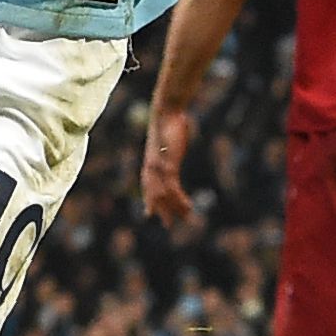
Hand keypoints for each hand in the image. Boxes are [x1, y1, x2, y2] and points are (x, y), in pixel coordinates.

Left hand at [141, 101, 196, 229]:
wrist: (167, 111)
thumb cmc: (169, 122)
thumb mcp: (168, 138)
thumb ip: (169, 146)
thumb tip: (174, 139)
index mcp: (150, 160)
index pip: (147, 184)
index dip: (148, 198)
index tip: (149, 212)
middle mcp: (151, 166)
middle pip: (154, 193)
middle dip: (160, 210)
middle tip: (167, 224)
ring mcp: (159, 167)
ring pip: (164, 194)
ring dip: (175, 208)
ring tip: (186, 217)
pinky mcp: (167, 165)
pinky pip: (172, 188)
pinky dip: (179, 199)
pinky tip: (188, 206)